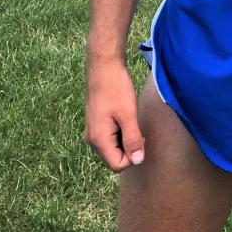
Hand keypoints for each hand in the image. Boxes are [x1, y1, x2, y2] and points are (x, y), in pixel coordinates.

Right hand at [85, 57, 145, 171]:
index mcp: (98, 139)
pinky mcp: (96, 125)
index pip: (118, 165)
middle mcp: (92, 140)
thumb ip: (132, 139)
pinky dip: (121, 134)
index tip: (140, 137)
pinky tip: (125, 119)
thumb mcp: (128, 114)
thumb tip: (138, 161)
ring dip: (126, 141)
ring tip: (130, 121)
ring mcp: (92, 132)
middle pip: (114, 159)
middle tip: (137, 129)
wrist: (103, 66)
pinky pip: (110, 140)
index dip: (133, 157)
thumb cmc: (116, 88)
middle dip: (129, 150)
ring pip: (113, 150)